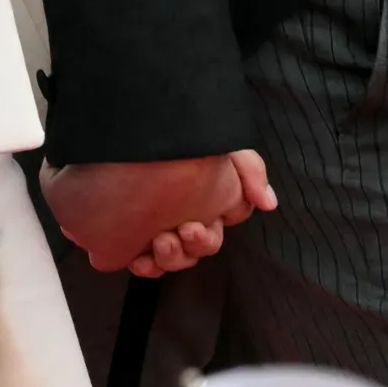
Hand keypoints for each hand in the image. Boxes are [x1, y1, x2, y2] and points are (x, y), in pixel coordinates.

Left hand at [41, 152, 276, 278]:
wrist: (119, 122)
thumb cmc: (172, 130)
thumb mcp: (218, 143)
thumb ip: (249, 169)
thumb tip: (268, 204)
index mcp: (201, 196)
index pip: (214, 228)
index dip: (208, 236)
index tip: (200, 224)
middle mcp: (178, 212)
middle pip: (197, 248)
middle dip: (193, 246)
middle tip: (182, 230)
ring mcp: (150, 224)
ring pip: (171, 260)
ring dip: (170, 258)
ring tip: (160, 241)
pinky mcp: (122, 233)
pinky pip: (137, 262)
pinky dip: (142, 264)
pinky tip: (137, 257)